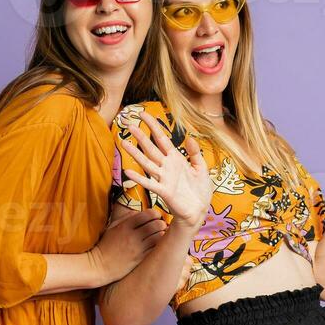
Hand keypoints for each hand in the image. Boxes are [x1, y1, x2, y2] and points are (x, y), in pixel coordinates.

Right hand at [90, 206, 165, 282]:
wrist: (100, 266)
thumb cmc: (105, 245)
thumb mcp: (111, 227)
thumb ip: (125, 218)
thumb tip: (139, 212)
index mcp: (125, 226)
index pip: (146, 215)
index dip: (154, 213)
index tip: (155, 215)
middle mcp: (132, 236)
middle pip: (155, 225)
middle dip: (161, 222)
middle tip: (161, 223)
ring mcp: (137, 248)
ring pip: (157, 237)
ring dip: (162, 233)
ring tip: (161, 232)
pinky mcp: (140, 259)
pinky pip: (155, 249)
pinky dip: (159, 244)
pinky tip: (158, 243)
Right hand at [119, 109, 210, 227]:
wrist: (199, 211)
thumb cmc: (200, 191)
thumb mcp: (201, 168)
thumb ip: (195, 153)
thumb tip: (189, 137)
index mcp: (176, 159)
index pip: (162, 139)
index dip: (153, 126)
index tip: (143, 114)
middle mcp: (167, 167)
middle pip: (151, 148)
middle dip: (140, 136)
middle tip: (128, 124)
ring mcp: (164, 178)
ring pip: (147, 162)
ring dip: (135, 153)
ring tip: (123, 142)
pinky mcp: (164, 191)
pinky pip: (150, 183)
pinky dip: (139, 178)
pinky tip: (128, 171)